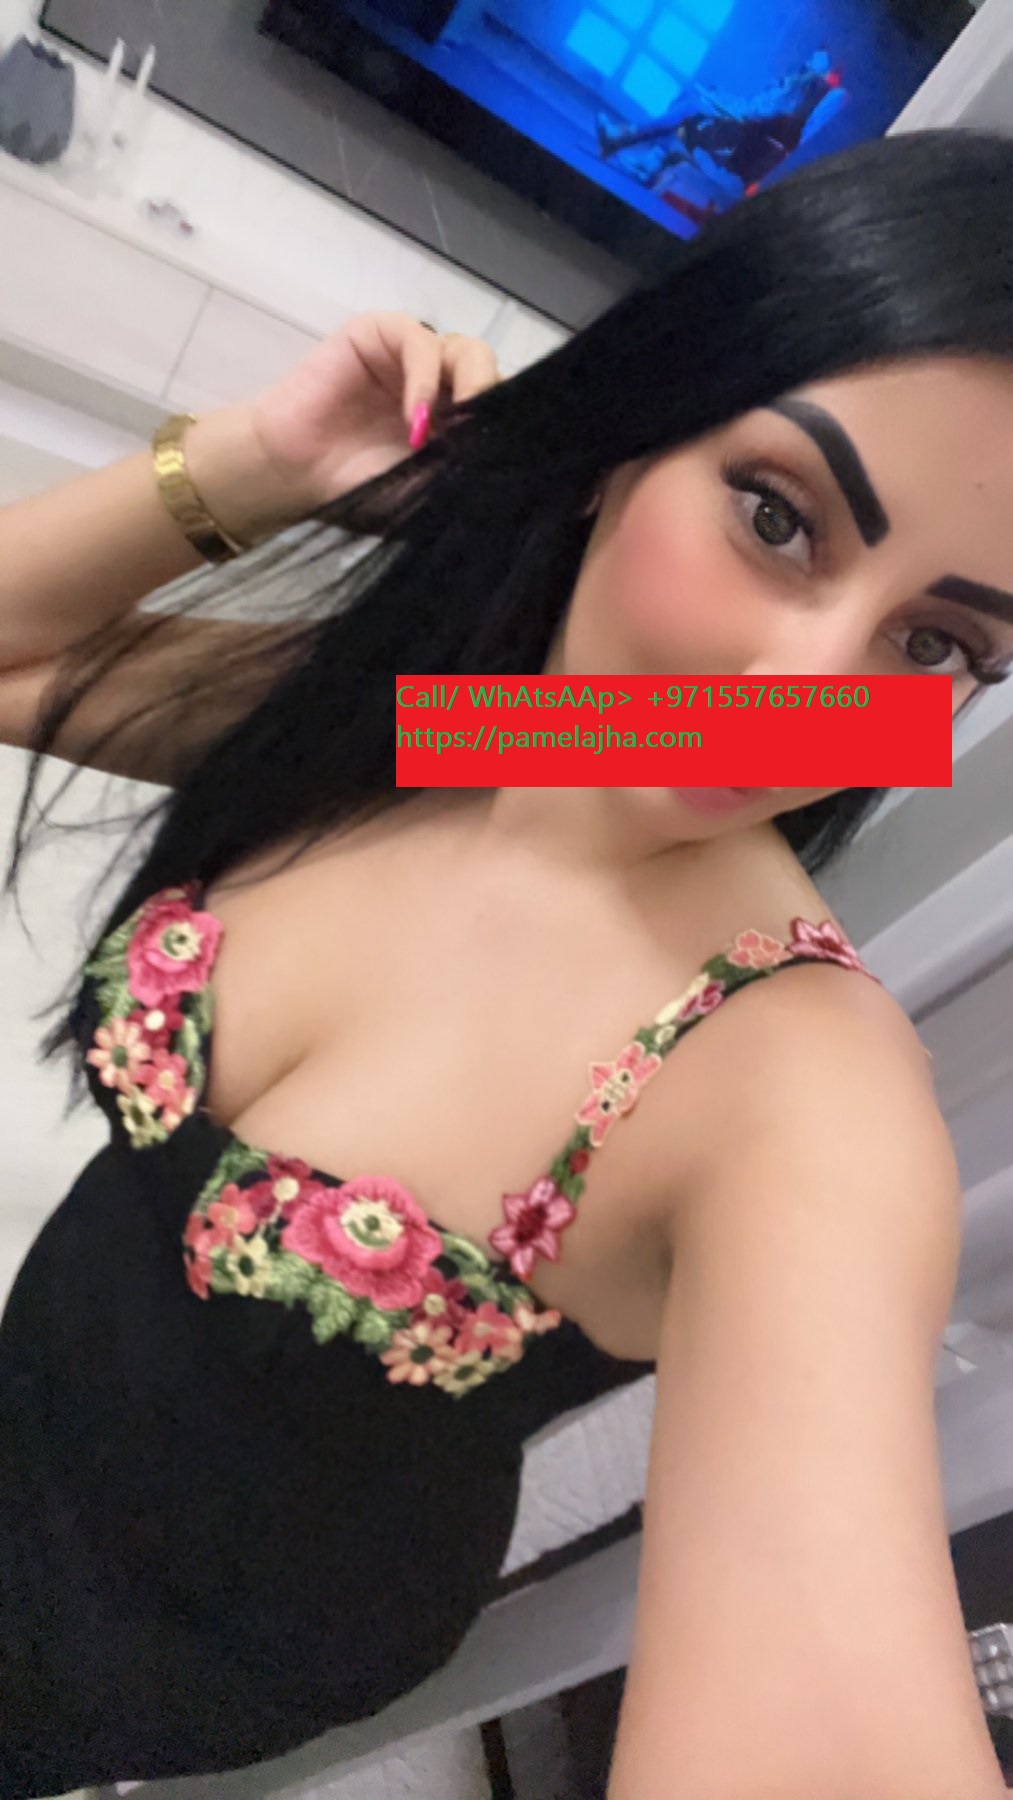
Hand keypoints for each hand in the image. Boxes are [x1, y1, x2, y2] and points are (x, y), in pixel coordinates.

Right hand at [249, 311, 500, 511]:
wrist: (294, 477)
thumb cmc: (359, 490)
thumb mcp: (426, 489)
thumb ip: (466, 468)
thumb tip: (510, 455)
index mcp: (459, 421)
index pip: (506, 407)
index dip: (514, 424)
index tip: (510, 456)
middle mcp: (444, 385)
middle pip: (494, 375)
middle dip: (497, 404)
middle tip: (486, 439)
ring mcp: (413, 358)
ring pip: (468, 352)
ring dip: (470, 389)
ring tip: (449, 434)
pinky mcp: (380, 334)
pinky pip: (419, 340)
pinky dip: (426, 377)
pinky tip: (417, 418)